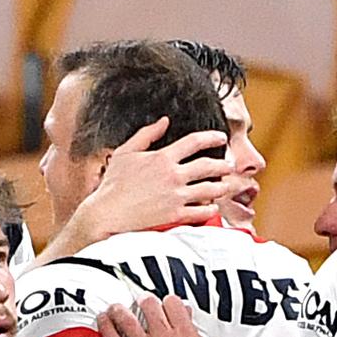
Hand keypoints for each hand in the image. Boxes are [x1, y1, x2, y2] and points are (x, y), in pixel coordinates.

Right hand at [64, 118, 231, 241]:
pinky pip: (202, 212)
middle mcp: (173, 176)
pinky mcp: (175, 215)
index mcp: (162, 158)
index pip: (194, 142)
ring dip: (222, 187)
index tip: (221, 137)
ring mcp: (176, 196)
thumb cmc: (113, 184)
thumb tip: (163, 120)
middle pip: (208, 166)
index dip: (212, 137)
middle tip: (230, 165)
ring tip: (226, 185)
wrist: (107, 214)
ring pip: (210, 189)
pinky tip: (213, 207)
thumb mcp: (126, 152)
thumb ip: (146, 134)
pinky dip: (211, 209)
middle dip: (224, 165)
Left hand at [98, 294, 223, 336]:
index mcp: (185, 335)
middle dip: (144, 300)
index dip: (167, 301)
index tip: (164, 303)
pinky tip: (103, 324)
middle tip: (140, 301)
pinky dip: (107, 330)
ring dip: (119, 310)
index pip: (172, 304)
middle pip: (149, 307)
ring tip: (115, 307)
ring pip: (127, 321)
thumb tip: (188, 323)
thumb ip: (195, 336)